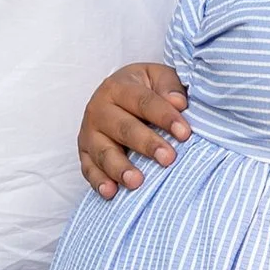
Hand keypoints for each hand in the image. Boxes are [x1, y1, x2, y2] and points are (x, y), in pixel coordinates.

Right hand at [79, 61, 190, 197]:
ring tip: (136, 182)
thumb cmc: (145, 89)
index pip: (143, 102)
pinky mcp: (84, 153)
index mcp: (118, 87)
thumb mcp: (158, 77)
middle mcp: (99, 109)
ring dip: (120, 167)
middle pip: (124, 128)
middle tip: (168, 158)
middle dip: (146, 144)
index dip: (164, 117)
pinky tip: (110, 192)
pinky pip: (89, 169)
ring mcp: (89, 133)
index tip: (185, 133)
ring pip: (104, 152)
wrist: (117, 95)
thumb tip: (178, 103)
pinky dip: (98, 181)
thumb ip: (169, 86)